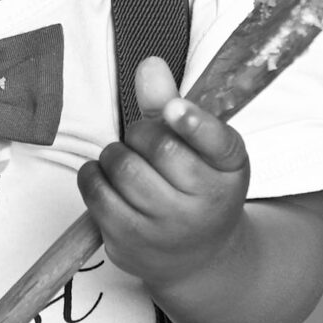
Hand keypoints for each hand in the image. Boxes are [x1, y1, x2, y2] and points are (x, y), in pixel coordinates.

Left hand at [77, 56, 251, 294]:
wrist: (198, 257)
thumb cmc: (196, 188)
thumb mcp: (200, 148)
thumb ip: (172, 105)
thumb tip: (149, 65)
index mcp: (229, 170)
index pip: (216, 142)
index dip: (192, 123)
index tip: (175, 109)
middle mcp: (204, 204)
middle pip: (157, 146)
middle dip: (141, 133)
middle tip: (144, 143)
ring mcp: (167, 229)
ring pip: (122, 167)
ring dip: (115, 154)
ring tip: (127, 163)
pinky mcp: (130, 243)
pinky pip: (96, 193)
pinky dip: (93, 175)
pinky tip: (106, 178)